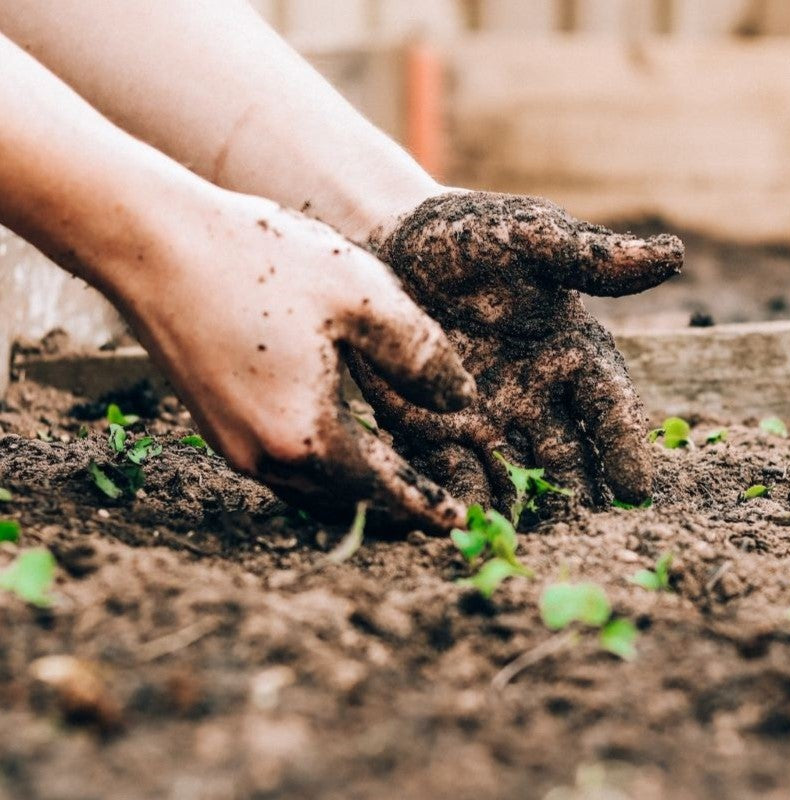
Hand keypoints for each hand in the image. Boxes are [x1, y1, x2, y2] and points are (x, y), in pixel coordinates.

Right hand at [110, 190, 475, 530]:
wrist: (151, 243)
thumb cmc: (261, 261)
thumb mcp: (363, 297)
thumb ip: (421, 356)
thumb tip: (462, 402)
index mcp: (306, 435)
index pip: (384, 490)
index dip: (426, 505)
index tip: (459, 524)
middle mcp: (263, 456)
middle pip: (346, 501)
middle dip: (394, 507)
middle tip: (436, 508)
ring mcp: (231, 444)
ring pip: (310, 489)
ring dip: (356, 492)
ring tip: (398, 482)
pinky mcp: (213, 423)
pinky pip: (282, 467)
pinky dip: (322, 469)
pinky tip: (343, 445)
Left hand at [350, 191, 682, 509]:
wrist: (386, 241)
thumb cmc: (469, 234)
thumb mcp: (530, 236)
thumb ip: (590, 257)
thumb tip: (673, 254)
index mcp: (574, 354)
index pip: (610, 409)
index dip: (625, 447)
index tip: (636, 489)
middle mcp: (539, 397)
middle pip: (571, 459)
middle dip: (580, 498)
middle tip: (587, 536)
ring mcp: (489, 421)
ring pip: (518, 478)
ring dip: (526, 511)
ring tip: (528, 544)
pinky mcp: (436, 433)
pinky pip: (455, 475)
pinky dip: (464, 500)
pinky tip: (466, 526)